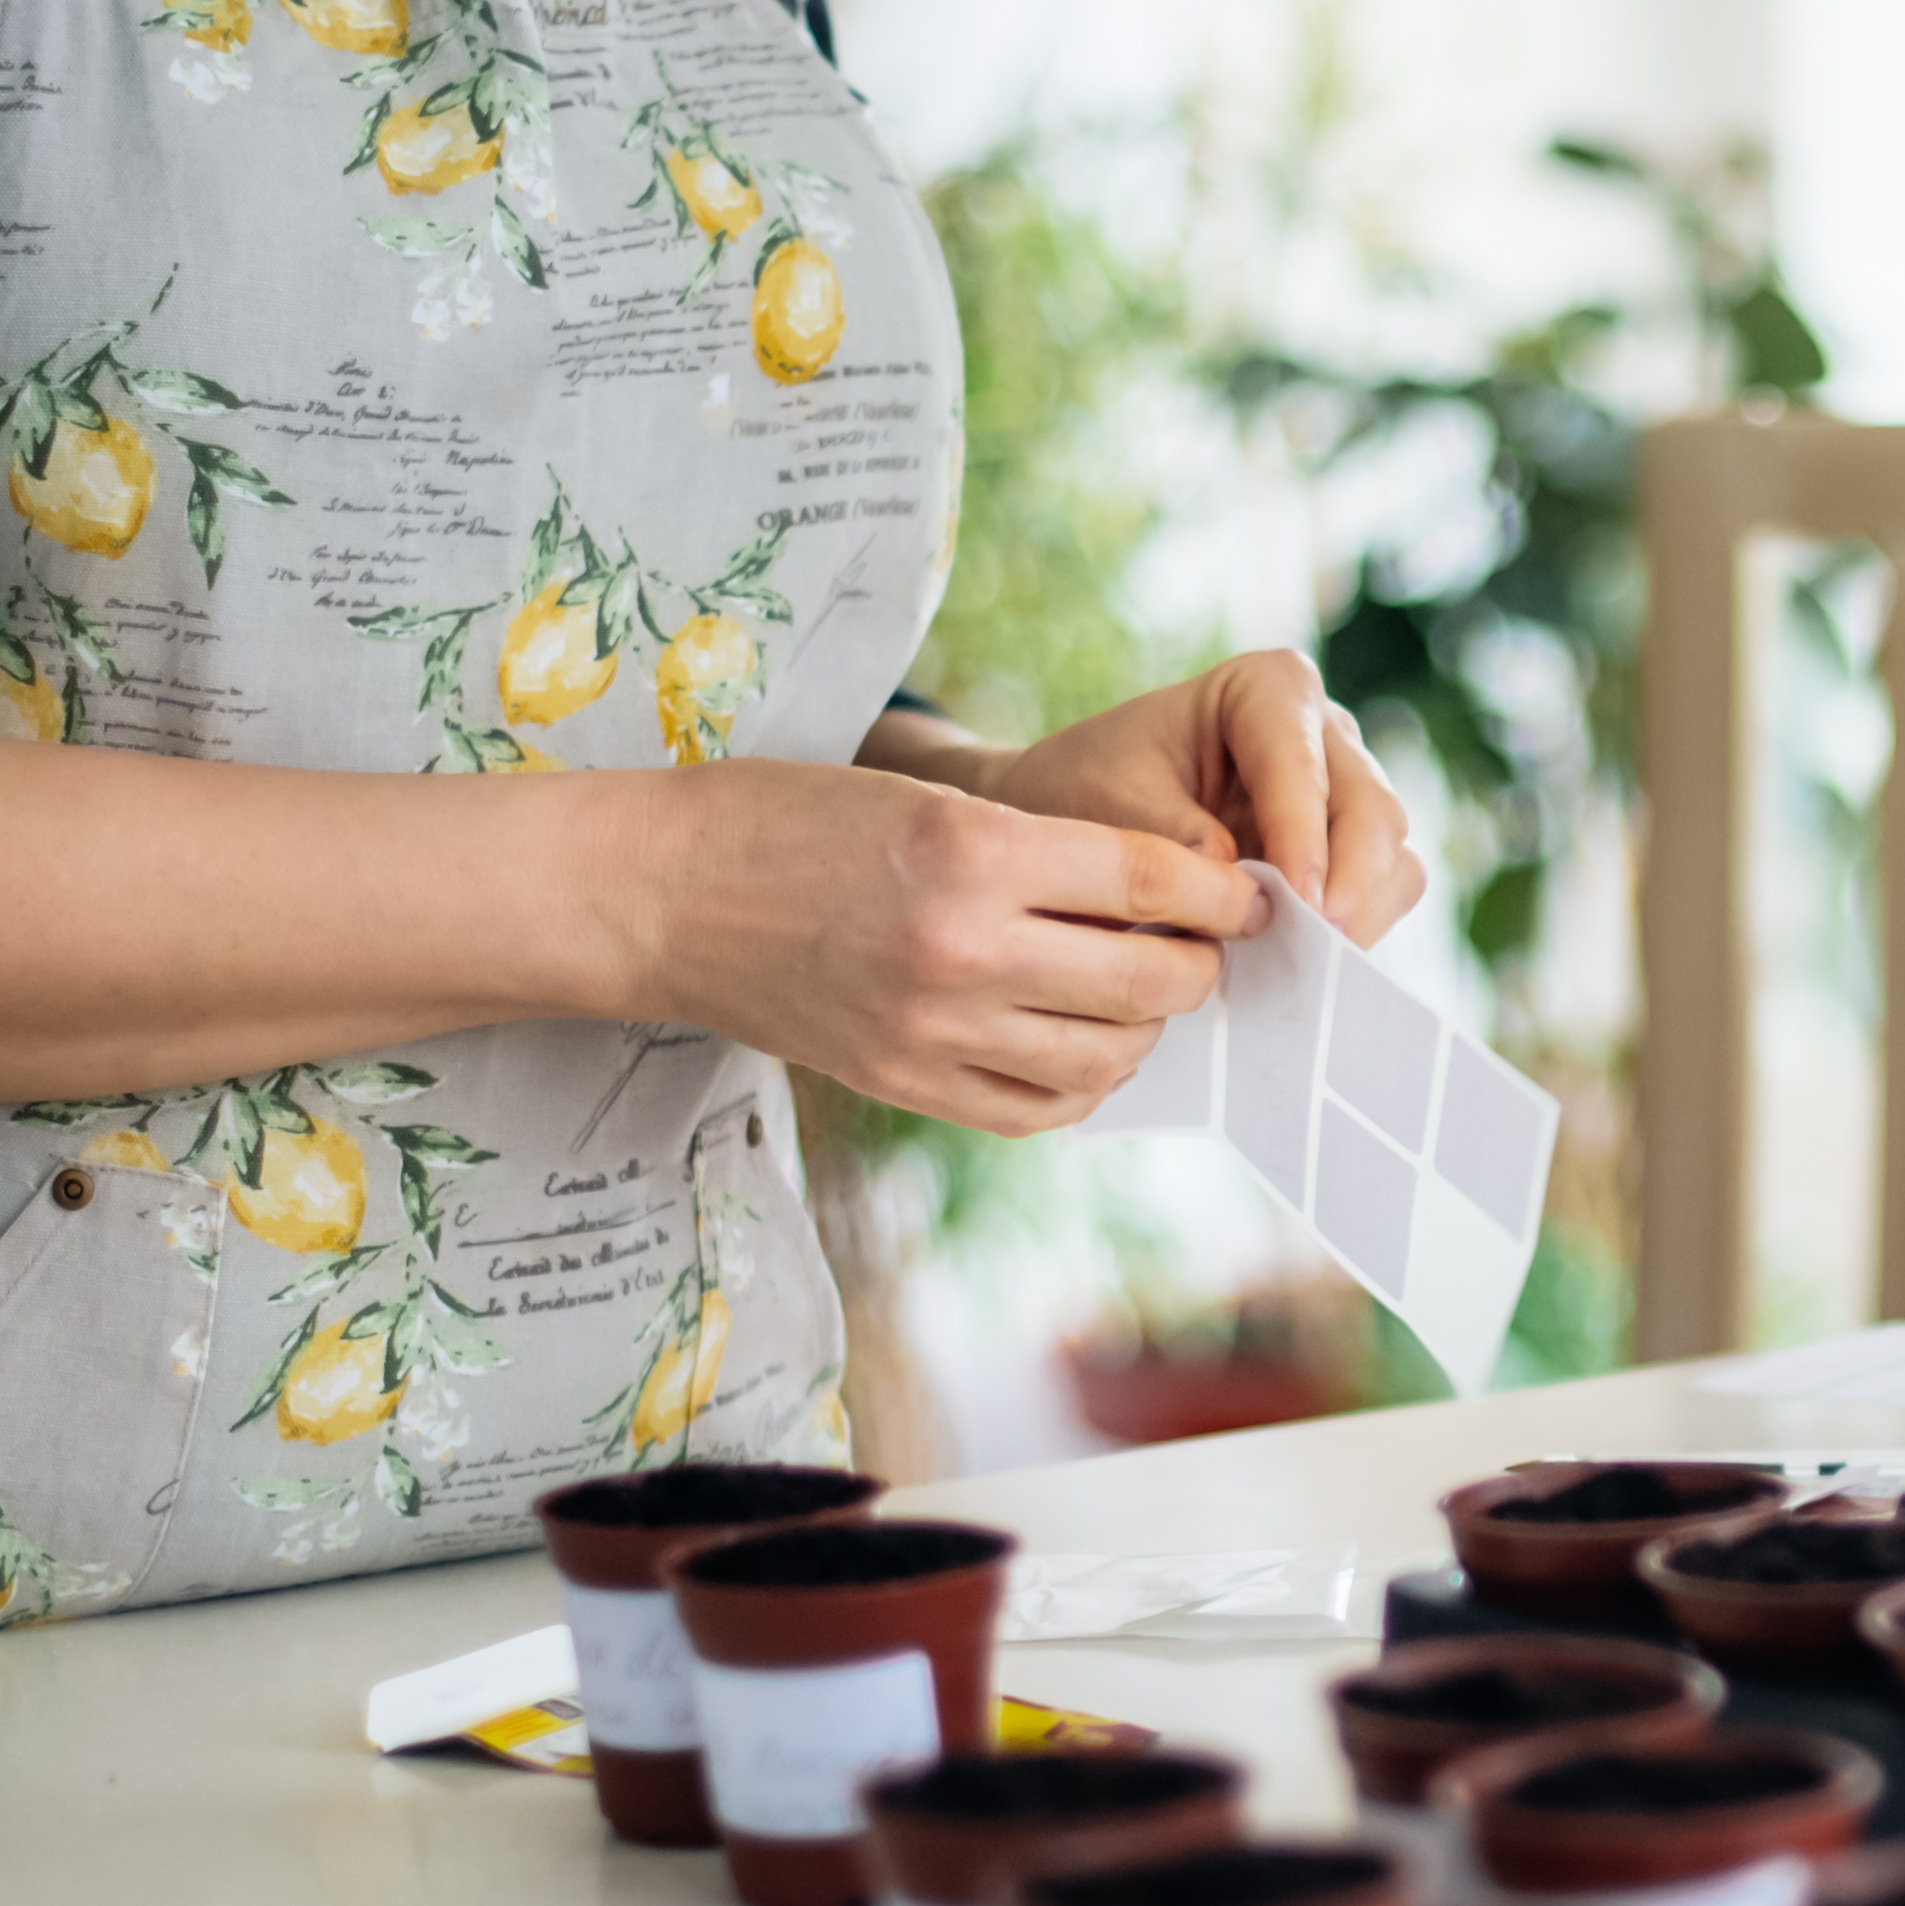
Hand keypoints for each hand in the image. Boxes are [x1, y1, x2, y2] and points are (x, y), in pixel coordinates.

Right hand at [636, 760, 1261, 1135]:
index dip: (1219, 892)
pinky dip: (1082, 1081)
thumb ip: (1042, 851)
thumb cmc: (790, 820)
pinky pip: (1039, 1109)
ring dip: (1144, 1029)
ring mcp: (931, 1032)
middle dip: (1197, 965)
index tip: (1245, 893)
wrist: (659, 896)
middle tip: (1200, 945)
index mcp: (971, 851)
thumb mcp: (923, 797)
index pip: (1151, 882)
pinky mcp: (904, 1084)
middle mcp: (960, 950)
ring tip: (1138, 993)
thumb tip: (1167, 904)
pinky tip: (1079, 1044)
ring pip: (1108, 1056)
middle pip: (1149, 980)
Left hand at [977, 653, 1426, 946]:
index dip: (1303, 830)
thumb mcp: (1109, 807)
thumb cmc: (1088, 789)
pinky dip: (1359, 926)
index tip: (1298, 901)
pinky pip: (1386, 887)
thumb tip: (1237, 889)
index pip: (1299, 759)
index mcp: (1265, 689)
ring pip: (1391, 850)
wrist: (1077, 812)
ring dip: (1362, 910)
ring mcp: (1344, 790)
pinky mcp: (1349, 847)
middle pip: (1370, 806)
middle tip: (1323, 947)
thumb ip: (1171, 842)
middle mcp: (1321, 732)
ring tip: (1313, 964)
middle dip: (1353, 880)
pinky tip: (1309, 960)